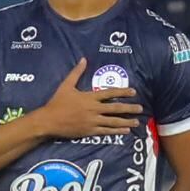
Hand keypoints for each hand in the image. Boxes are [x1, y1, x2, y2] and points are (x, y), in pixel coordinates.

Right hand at [27, 65, 141, 140]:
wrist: (49, 120)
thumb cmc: (57, 102)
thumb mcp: (66, 85)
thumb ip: (76, 73)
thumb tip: (83, 59)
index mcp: (90, 97)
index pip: (110, 93)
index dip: (123, 92)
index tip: (133, 92)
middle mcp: (94, 109)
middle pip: (115, 108)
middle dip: (129, 108)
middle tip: (140, 109)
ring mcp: (92, 121)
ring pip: (113, 121)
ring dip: (126, 122)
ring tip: (136, 122)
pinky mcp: (89, 131)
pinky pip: (106, 131)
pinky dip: (116, 131)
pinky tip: (125, 131)